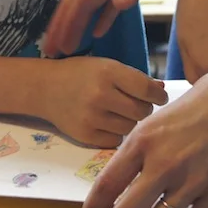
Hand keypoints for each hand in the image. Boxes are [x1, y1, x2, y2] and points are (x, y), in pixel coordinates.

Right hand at [41, 57, 168, 148]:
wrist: (45, 88)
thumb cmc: (81, 74)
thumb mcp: (107, 66)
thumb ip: (135, 78)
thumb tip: (161, 89)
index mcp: (108, 72)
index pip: (147, 90)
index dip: (159, 96)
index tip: (160, 98)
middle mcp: (100, 95)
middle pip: (142, 112)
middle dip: (144, 109)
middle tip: (137, 105)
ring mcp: (91, 117)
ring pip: (130, 128)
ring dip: (130, 122)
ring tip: (119, 112)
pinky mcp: (85, 135)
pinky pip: (115, 140)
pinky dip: (116, 133)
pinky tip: (107, 122)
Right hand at [42, 0, 186, 56]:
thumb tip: (119, 5)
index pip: (79, 1)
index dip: (66, 25)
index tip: (54, 47)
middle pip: (78, 4)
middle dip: (62, 27)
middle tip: (51, 53)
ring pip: (90, 3)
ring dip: (78, 24)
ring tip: (68, 46)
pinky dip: (102, 15)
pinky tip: (99, 28)